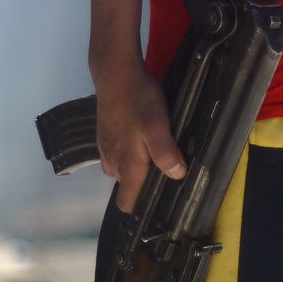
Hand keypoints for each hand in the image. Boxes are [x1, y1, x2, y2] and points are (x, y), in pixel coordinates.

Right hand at [93, 58, 186, 212]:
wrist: (116, 74)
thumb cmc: (137, 100)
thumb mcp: (157, 124)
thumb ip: (165, 152)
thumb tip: (177, 175)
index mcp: (126, 165)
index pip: (127, 203)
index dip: (141, 207)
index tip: (159, 202)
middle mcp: (113, 162)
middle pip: (129, 186)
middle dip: (145, 181)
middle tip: (167, 165)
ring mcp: (106, 149)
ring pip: (124, 169)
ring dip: (139, 164)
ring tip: (157, 148)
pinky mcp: (106, 136)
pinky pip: (119, 154)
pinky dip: (131, 150)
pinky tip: (143, 135)